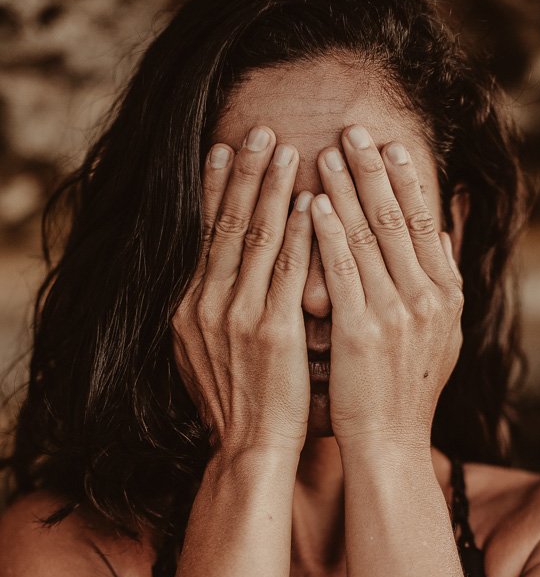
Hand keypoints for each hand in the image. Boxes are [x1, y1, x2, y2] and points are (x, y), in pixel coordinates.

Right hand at [171, 126, 312, 458]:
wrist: (249, 446)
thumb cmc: (237, 400)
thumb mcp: (206, 350)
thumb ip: (210, 308)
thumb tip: (217, 273)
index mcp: (190, 306)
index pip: (204, 233)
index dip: (214, 188)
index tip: (223, 149)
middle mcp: (207, 304)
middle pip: (228, 224)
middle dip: (244, 173)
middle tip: (258, 129)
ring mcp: (238, 316)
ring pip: (257, 238)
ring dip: (273, 190)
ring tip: (288, 150)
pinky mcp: (274, 332)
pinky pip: (290, 272)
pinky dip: (301, 235)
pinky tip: (312, 204)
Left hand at [310, 125, 463, 450]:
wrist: (390, 441)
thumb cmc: (406, 389)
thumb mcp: (441, 334)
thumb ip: (443, 280)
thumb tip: (447, 231)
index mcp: (447, 295)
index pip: (427, 223)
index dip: (408, 180)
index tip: (390, 146)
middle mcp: (428, 298)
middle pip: (400, 218)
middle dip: (375, 169)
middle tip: (355, 128)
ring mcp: (397, 313)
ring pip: (371, 236)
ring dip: (348, 190)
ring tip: (327, 152)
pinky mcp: (362, 331)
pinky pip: (343, 271)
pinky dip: (330, 234)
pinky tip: (315, 204)